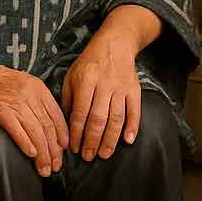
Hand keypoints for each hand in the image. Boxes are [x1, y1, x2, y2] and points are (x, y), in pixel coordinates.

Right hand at [0, 61, 69, 176]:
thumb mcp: (25, 84)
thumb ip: (38, 101)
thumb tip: (50, 126)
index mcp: (39, 88)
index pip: (56, 115)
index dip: (63, 135)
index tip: (64, 149)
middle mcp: (30, 95)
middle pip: (48, 127)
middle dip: (54, 150)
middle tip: (56, 166)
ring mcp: (15, 102)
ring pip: (35, 132)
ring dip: (42, 153)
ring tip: (44, 168)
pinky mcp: (0, 110)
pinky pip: (17, 130)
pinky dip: (26, 144)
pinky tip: (31, 155)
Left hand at [60, 30, 143, 159]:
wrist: (116, 43)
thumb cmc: (89, 62)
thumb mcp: (72, 75)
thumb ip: (69, 99)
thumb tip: (66, 124)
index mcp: (85, 80)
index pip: (80, 112)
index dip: (77, 133)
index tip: (74, 148)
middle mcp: (104, 84)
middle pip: (98, 118)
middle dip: (92, 141)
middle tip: (88, 157)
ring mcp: (121, 87)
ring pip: (116, 117)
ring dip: (110, 139)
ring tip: (105, 154)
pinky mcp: (134, 89)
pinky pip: (135, 110)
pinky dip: (133, 126)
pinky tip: (128, 140)